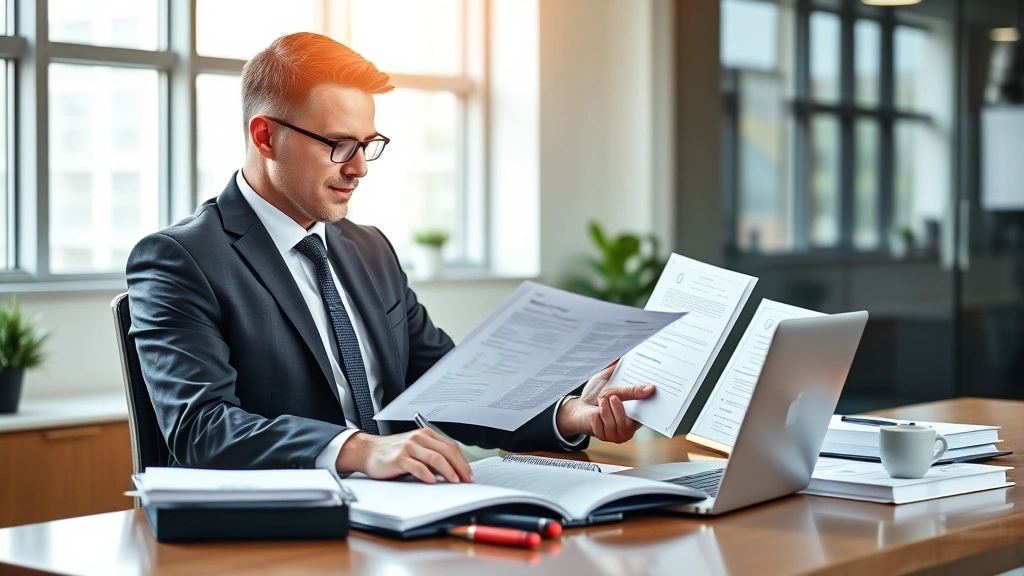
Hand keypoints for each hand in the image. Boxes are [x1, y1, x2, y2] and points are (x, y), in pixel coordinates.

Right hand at [336, 429, 474, 483]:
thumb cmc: (392, 452)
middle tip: (466, 480)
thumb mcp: (415, 448)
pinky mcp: (399, 458)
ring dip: (448, 471)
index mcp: (425, 434)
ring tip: (454, 481)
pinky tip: (433, 482)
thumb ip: (431, 454)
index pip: (451, 446)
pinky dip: (428, 475)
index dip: (462, 461)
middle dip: (459, 467)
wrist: (368, 451)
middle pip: (446, 451)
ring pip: (435, 458)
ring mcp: (409, 447)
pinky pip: (418, 466)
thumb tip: (453, 470)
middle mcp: (418, 438)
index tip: (468, 474)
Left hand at [556, 363, 654, 442]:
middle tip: (613, 397)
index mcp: (636, 415)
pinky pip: (604, 430)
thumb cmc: (599, 395)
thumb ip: (631, 390)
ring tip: (601, 401)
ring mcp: (617, 434)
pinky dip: (598, 419)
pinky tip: (595, 412)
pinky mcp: (604, 437)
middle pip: (631, 423)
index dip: (649, 406)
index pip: (648, 415)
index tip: (648, 394)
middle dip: (620, 409)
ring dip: (607, 412)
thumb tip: (650, 387)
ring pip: (617, 426)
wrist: (580, 406)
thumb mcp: (615, 389)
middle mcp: (629, 427)